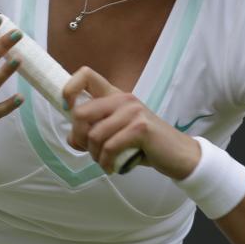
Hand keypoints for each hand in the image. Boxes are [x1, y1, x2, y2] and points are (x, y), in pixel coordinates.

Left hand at [62, 66, 200, 177]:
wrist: (178, 155)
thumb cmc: (144, 144)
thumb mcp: (116, 134)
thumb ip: (93, 131)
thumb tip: (72, 138)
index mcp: (114, 94)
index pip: (85, 75)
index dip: (69, 90)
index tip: (67, 109)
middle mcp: (122, 98)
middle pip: (80, 112)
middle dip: (79, 137)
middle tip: (90, 151)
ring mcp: (132, 111)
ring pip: (94, 135)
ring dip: (95, 155)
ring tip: (105, 162)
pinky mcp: (140, 128)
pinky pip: (109, 147)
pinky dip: (106, 162)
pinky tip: (113, 167)